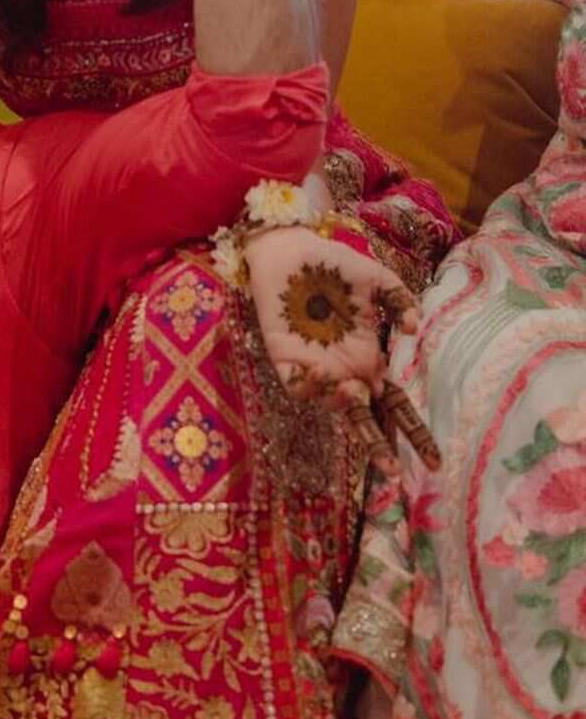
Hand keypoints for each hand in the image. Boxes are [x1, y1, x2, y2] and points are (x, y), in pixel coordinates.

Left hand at [244, 225, 437, 472]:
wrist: (288, 248)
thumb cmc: (333, 264)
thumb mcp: (374, 279)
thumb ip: (399, 299)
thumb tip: (413, 328)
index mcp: (369, 356)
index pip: (396, 403)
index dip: (414, 432)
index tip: (434, 461)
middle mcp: (345, 368)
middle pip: (366, 417)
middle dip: (379, 445)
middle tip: (392, 470)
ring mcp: (315, 366)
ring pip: (332, 405)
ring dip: (344, 406)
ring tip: (352, 393)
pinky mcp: (284, 358)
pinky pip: (296, 386)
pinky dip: (309, 388)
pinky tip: (320, 373)